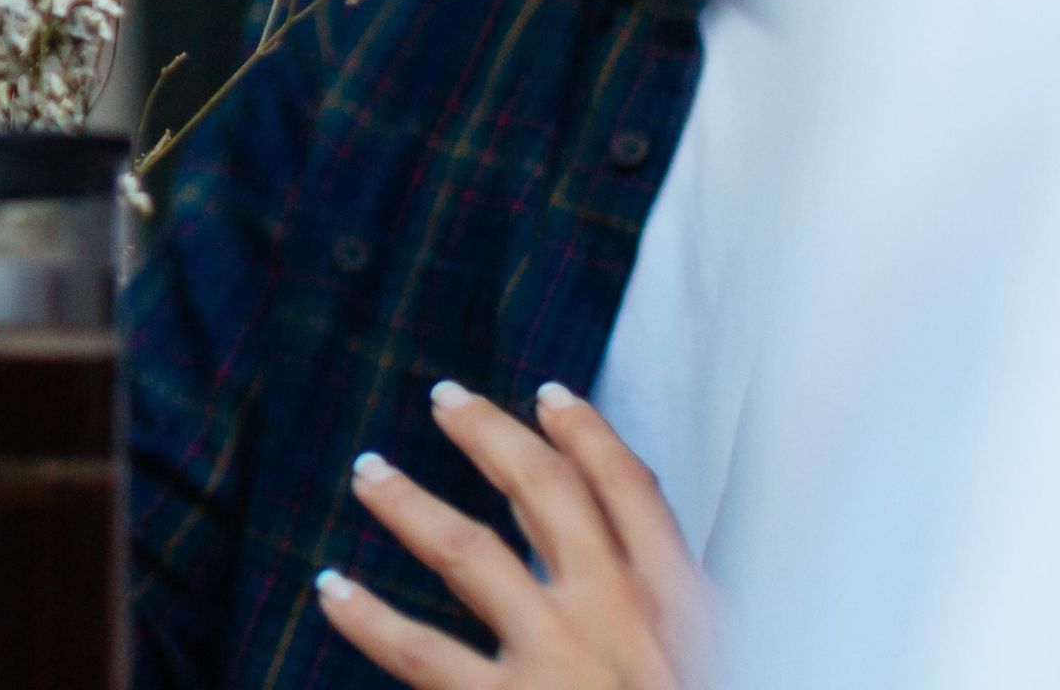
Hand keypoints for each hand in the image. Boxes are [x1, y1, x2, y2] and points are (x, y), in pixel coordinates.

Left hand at [317, 381, 710, 689]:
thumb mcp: (727, 663)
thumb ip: (681, 624)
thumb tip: (639, 575)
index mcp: (686, 608)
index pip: (634, 492)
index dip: (590, 435)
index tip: (551, 395)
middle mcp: (620, 616)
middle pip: (546, 494)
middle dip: (493, 436)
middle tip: (445, 398)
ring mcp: (561, 659)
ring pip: (468, 551)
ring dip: (410, 503)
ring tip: (369, 471)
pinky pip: (420, 651)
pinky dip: (369, 617)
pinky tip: (332, 590)